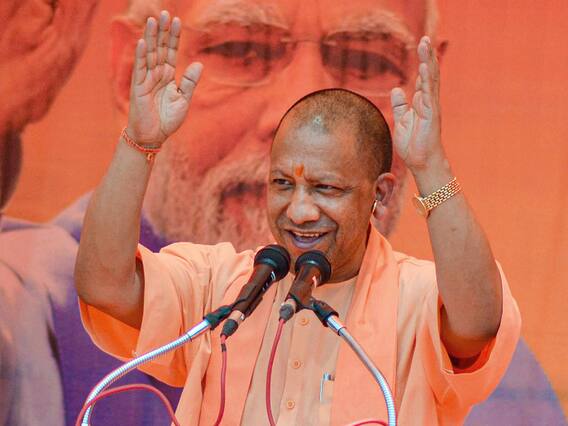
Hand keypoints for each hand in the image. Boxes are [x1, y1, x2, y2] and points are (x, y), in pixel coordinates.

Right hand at [126, 10, 202, 146]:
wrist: (153, 137)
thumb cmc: (167, 120)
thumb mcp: (184, 101)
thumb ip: (190, 82)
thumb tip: (199, 63)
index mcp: (168, 76)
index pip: (171, 52)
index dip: (174, 37)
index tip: (177, 20)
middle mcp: (156, 74)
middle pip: (160, 48)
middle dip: (163, 31)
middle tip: (166, 13)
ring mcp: (146, 79)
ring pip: (149, 54)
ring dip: (151, 37)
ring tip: (153, 20)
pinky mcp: (138, 87)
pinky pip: (139, 68)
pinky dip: (141, 55)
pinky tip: (142, 42)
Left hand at [390, 36, 443, 173]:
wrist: (420, 161)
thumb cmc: (412, 145)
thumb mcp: (401, 121)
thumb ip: (400, 106)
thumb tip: (396, 89)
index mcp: (421, 103)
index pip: (423, 78)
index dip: (422, 62)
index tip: (421, 46)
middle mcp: (428, 102)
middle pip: (428, 74)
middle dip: (427, 56)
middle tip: (425, 39)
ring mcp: (431, 107)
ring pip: (430, 80)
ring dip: (428, 62)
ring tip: (426, 44)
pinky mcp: (431, 114)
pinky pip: (428, 93)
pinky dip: (426, 79)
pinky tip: (424, 66)